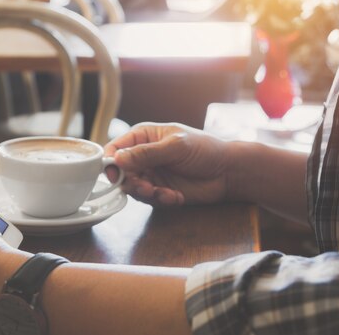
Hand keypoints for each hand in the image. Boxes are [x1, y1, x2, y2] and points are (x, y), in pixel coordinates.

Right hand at [104, 123, 230, 206]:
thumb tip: (117, 158)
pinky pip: (149, 200)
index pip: (115, 148)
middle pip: (120, 172)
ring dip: (146, 194)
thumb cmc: (204, 149)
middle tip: (146, 188)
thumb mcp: (175, 146)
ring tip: (163, 193)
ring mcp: (151, 174)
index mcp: (142, 137)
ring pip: (133, 188)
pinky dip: (160, 200)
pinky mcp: (159, 190)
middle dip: (131, 183)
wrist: (228, 172)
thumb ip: (146, 153)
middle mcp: (142, 156)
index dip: (110, 162)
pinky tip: (176, 197)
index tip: (114, 175)